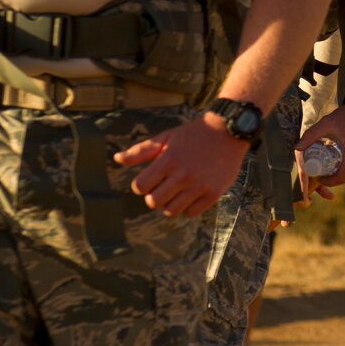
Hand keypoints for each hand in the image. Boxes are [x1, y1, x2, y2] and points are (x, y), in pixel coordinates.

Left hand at [114, 114, 249, 217]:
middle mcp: (183, 175)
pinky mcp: (213, 194)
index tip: (149, 180)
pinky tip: (190, 194)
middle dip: (153, 196)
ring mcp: (199, 186)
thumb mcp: (166, 137)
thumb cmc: (193, 135)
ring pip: (171, 211)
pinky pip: (191, 213)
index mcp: (168, 160)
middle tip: (162, 187)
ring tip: (175, 192)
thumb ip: (141, 151)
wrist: (227, 132)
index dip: (141, 185)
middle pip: (153, 202)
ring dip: (169, 203)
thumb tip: (117, 159)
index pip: (141, 186)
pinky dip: (187, 207)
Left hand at [296, 106, 344, 195]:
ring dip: (342, 169)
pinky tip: (343, 157)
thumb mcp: (326, 123)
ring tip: (332, 161)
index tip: (320, 179)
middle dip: (334, 176)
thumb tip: (297, 148)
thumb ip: (311, 135)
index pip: (341, 178)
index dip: (329, 182)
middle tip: (323, 170)